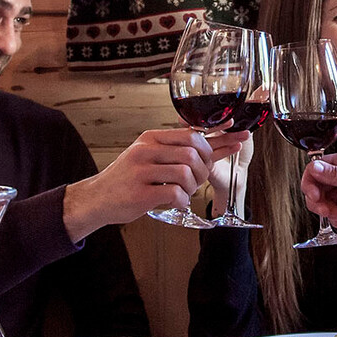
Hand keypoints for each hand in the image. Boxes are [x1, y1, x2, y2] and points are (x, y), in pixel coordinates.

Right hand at [64, 127, 249, 240]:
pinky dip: (182, 201)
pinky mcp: (141, 194)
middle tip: (199, 181)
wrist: (97, 198)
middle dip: (204, 169)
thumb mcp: (147, 156)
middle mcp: (146, 151)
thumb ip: (175, 151)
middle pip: (193, 153)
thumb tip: (213, 143)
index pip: (192, 134)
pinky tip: (175, 202)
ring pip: (186, 174)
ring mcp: (142, 171)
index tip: (239, 140)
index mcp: (151, 138)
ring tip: (184, 193)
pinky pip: (176, 194)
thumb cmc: (127, 179)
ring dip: (192, 188)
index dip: (219, 139)